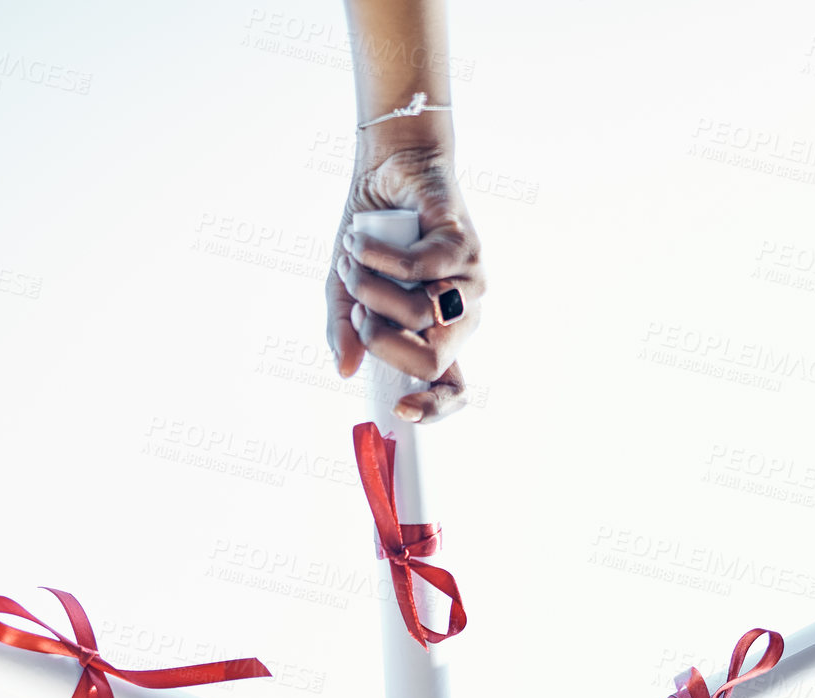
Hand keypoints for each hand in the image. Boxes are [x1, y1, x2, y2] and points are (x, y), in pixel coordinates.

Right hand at [326, 145, 483, 423]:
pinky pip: (416, 269)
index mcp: (438, 335)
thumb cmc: (371, 237)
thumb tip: (346, 370)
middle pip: (430, 360)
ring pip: (418, 314)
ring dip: (369, 289)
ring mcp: (468, 282)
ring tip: (352, 258)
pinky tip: (359, 239)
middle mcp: (460, 316)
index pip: (452, 388)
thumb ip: (345, 331)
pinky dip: (377, 256)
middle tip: (357, 309)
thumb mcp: (346, 291)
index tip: (401, 411)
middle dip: (379, 340)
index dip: (434, 408)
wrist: (388, 169)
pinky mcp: (464, 246)